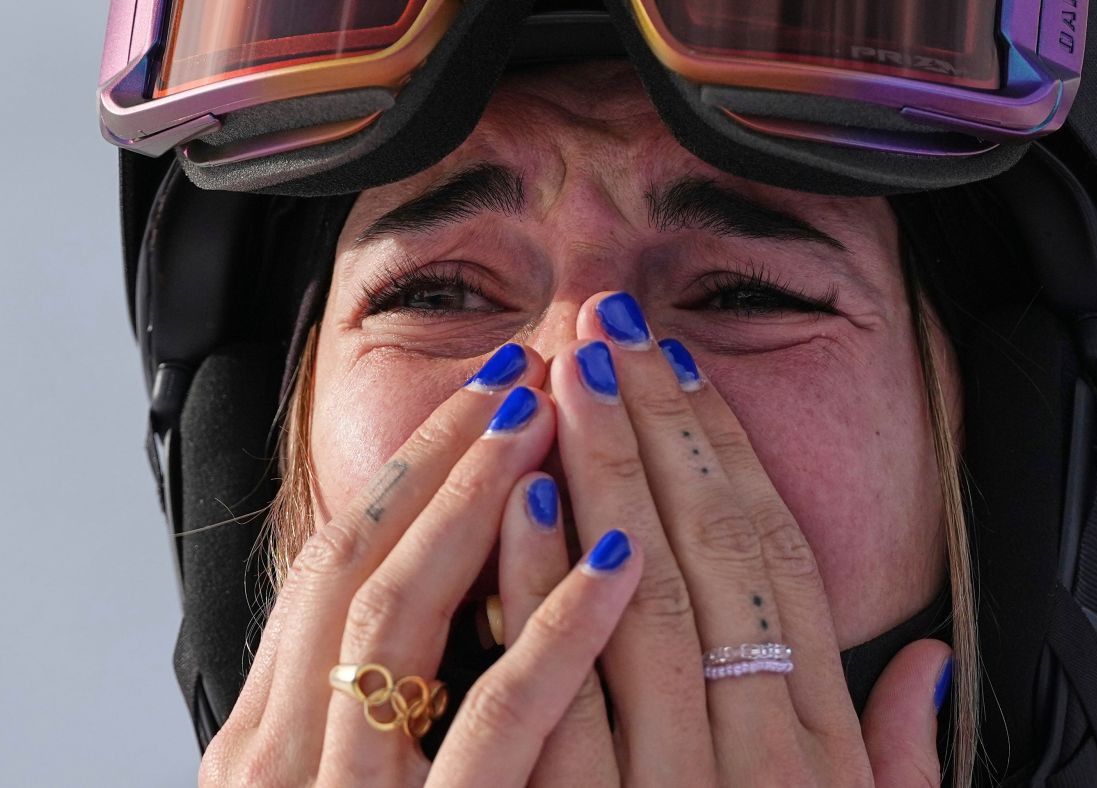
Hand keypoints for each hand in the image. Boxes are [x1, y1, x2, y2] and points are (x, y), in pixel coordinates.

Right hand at [199, 344, 641, 786]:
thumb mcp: (357, 775)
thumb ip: (375, 698)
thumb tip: (437, 581)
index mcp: (266, 734)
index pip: (333, 564)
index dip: (409, 469)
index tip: (480, 400)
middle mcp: (284, 753)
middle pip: (357, 561)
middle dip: (438, 455)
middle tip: (517, 372)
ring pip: (401, 611)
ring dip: (476, 500)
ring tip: (547, 418)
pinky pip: (497, 716)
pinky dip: (557, 628)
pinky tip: (618, 561)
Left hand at [495, 293, 950, 786]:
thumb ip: (899, 754)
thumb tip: (928, 665)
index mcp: (822, 745)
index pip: (780, 562)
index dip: (733, 452)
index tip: (685, 370)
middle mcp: (759, 753)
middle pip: (714, 552)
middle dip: (662, 425)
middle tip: (617, 328)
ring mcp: (676, 784)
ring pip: (643, 597)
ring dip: (607, 471)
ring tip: (574, 373)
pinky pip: (562, 691)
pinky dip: (543, 585)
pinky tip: (523, 497)